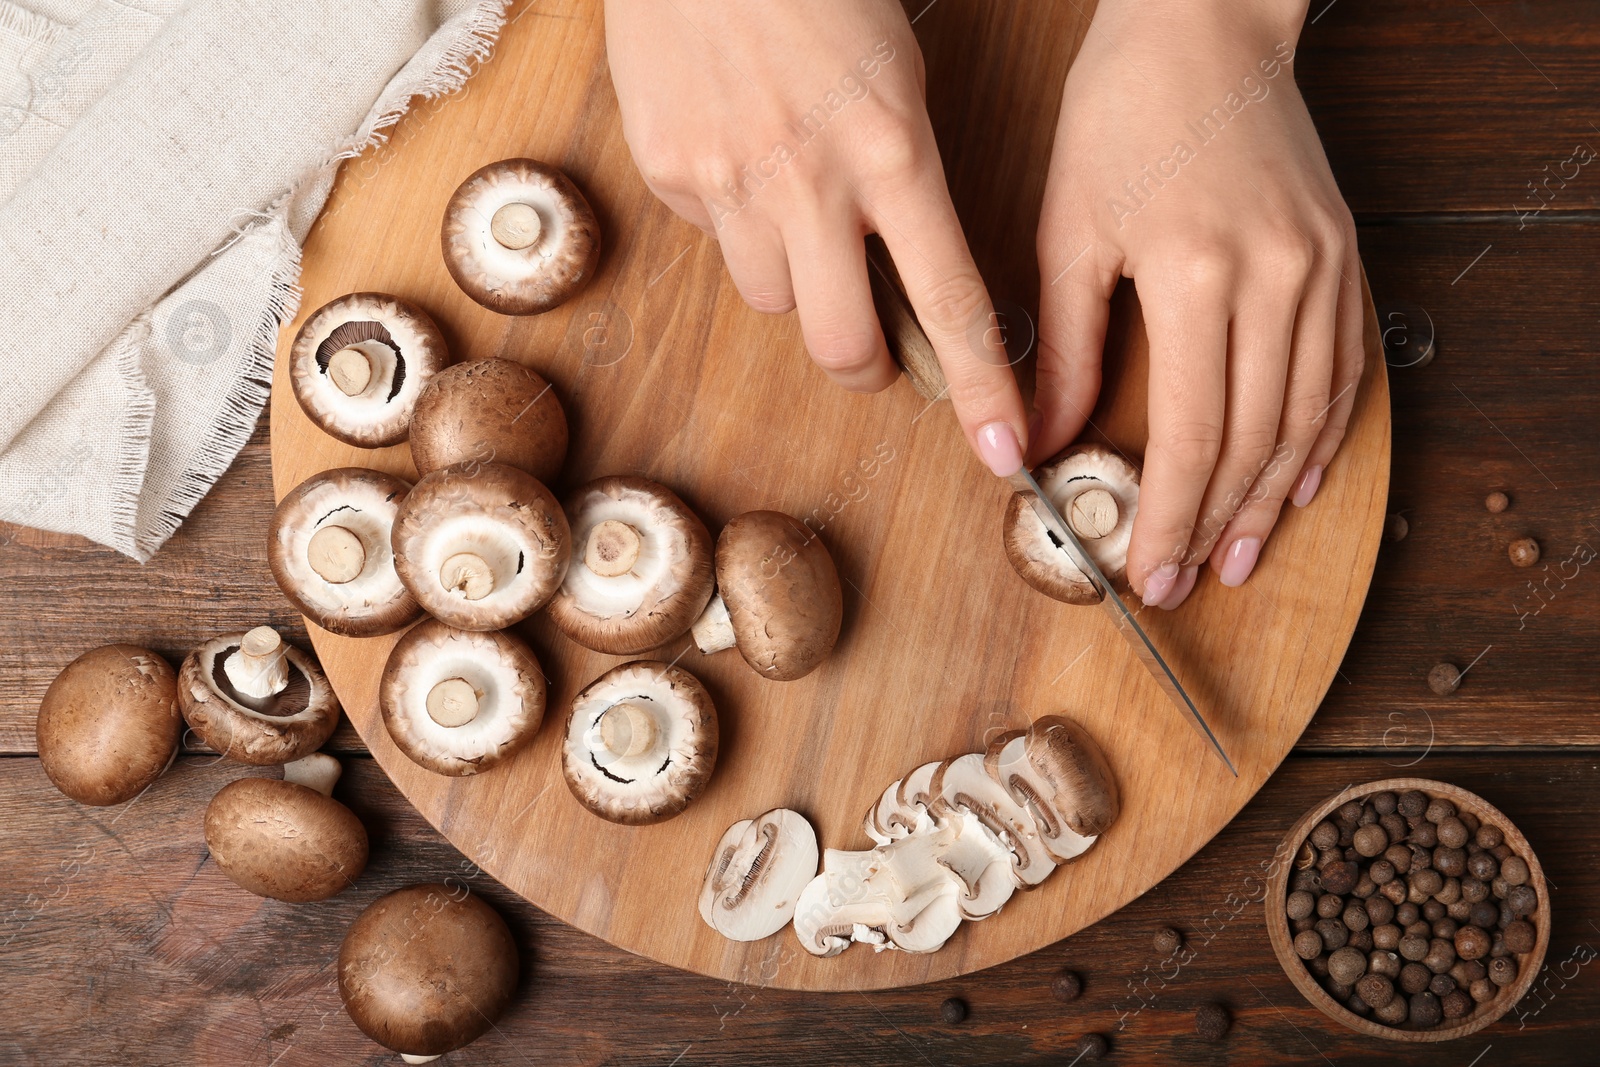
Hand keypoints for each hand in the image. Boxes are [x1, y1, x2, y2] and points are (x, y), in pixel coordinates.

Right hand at [605, 0, 1028, 473]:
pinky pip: (710, 239)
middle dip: (865, 364)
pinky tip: (735, 152)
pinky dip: (731, 219)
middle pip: (841, 345)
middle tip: (874, 348)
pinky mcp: (670, 171)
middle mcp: (811, 181)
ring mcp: (730, 181)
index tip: (1005, 450)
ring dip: (793, 279)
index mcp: (892, 149)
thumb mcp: (896, 71)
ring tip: (792, 201)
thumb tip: (892, 269)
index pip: (950, 299)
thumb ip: (900, 173)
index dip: (981, 390)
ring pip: (770, 299)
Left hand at [1034, 0, 1363, 607]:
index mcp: (1198, 274)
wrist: (1203, 26)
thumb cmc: (1121, 116)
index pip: (1191, 435)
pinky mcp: (1343, 256)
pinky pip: (1344, 369)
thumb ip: (1058, 350)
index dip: (1171, 517)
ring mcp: (1321, 268)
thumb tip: (1035, 444)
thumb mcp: (1068, 233)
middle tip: (1190, 581)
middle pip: (1254, 440)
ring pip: (1307, 416)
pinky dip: (1325, 435)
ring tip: (1244, 554)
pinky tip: (1302, 480)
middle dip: (1218, 524)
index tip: (1150, 573)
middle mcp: (1276, 278)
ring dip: (1275, 498)